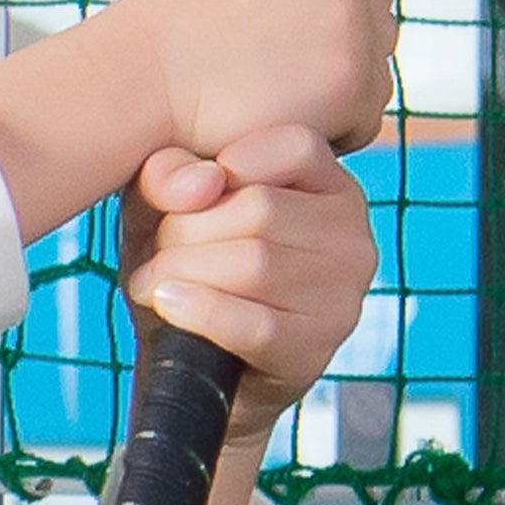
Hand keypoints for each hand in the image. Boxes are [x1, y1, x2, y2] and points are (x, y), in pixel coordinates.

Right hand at [115, 0, 398, 160]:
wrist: (141, 83)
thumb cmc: (162, 25)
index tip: (315, 21)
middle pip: (378, 4)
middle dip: (350, 34)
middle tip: (296, 63)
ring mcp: (350, 17)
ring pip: (378, 60)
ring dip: (344, 82)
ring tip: (278, 93)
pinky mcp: (354, 79)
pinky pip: (367, 111)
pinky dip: (335, 125)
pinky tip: (283, 118)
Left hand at [119, 125, 376, 451]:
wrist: (187, 357)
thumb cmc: (185, 259)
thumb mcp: (164, 203)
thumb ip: (170, 172)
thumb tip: (203, 182)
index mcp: (329, 184)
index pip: (294, 148)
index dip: (225, 168)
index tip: (184, 198)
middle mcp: (352, 236)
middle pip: (262, 208)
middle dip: (187, 229)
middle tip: (154, 253)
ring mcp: (343, 297)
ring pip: (256, 264)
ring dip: (185, 271)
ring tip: (152, 282)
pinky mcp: (316, 350)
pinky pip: (255, 323)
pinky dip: (201, 311)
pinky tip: (168, 303)